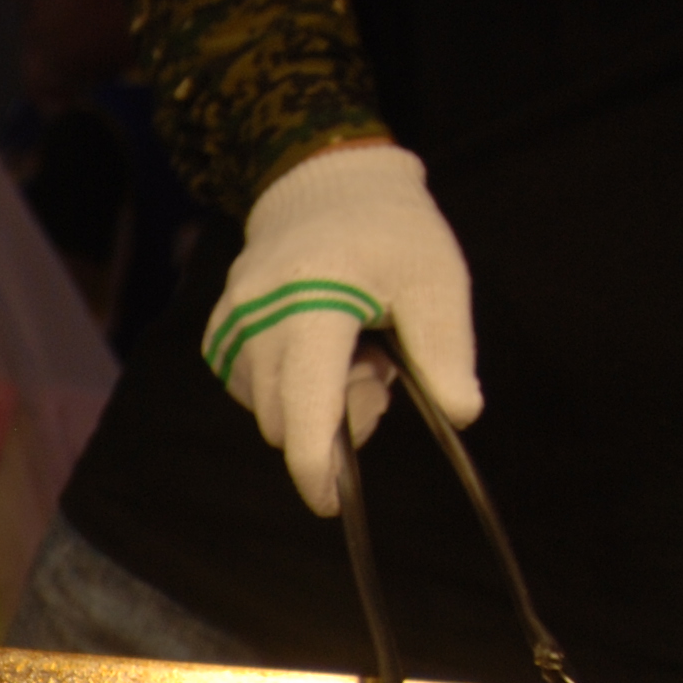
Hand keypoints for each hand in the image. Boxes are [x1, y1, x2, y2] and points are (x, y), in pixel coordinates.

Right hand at [203, 140, 480, 516]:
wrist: (324, 182)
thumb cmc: (392, 230)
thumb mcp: (436, 279)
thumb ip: (446, 348)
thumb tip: (462, 413)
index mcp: (311, 303)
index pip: (303, 404)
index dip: (314, 463)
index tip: (330, 500)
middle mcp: (256, 319)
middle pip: (285, 418)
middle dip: (332, 420)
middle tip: (377, 369)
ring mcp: (230, 326)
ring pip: (267, 409)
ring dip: (311, 403)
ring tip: (349, 349)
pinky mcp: (220, 333)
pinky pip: (252, 390)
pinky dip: (288, 387)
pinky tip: (316, 348)